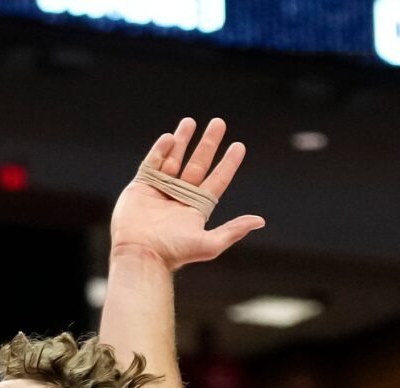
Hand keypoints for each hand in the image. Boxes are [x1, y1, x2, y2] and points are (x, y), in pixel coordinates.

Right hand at [110, 117, 262, 268]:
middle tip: (219, 123)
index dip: (229, 163)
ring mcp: (160, 189)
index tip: (239, 146)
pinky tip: (170, 137)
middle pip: (198, 163)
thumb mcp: (209, 244)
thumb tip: (260, 221)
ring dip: (183, 139)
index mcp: (196, 207)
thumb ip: (233, 230)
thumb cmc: (173, 251)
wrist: (140, 253)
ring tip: (190, 121)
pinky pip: (152, 162)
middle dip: (209, 143)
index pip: (217, 179)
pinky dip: (160, 149)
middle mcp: (180, 196)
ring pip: (174, 158)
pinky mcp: (141, 186)